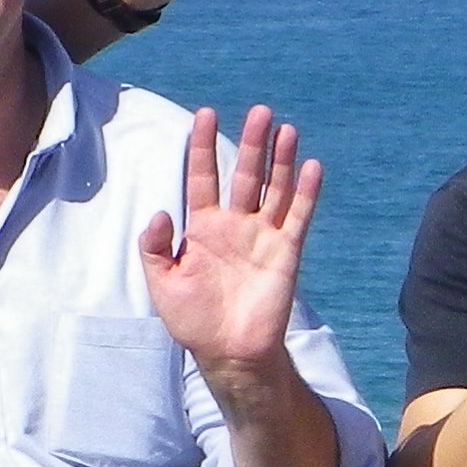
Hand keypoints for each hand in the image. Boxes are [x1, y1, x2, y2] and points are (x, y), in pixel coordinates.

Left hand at [140, 105, 319, 380]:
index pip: (203, 176)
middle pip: (245, 174)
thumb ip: (155, 248)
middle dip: (252, 143)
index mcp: (203, 228)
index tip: (205, 114)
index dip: (202, 146)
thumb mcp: (162, 284)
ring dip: (280, 160)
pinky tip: (311, 166)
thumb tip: (160, 212)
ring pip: (274, 189)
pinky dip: (305, 192)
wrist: (229, 354)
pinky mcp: (286, 253)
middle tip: (260, 112)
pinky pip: (298, 217)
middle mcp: (235, 225)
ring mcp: (263, 236)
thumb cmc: (193, 321)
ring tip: (285, 130)